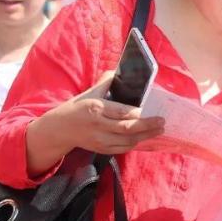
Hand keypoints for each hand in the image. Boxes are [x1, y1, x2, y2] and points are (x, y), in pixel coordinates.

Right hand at [27, 71, 164, 174]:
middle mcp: (97, 125)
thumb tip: (124, 71)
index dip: (138, 113)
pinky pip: (122, 149)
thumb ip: (107, 82)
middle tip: (162, 122)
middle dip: (147, 126)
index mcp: (95, 108)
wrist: (60, 129)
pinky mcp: (101, 149)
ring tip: (158, 130)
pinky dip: (135, 143)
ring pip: (127, 141)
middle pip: (126, 128)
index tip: (152, 110)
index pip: (121, 112)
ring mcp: (99, 140)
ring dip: (145, 136)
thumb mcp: (89, 93)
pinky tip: (145, 137)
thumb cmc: (78, 107)